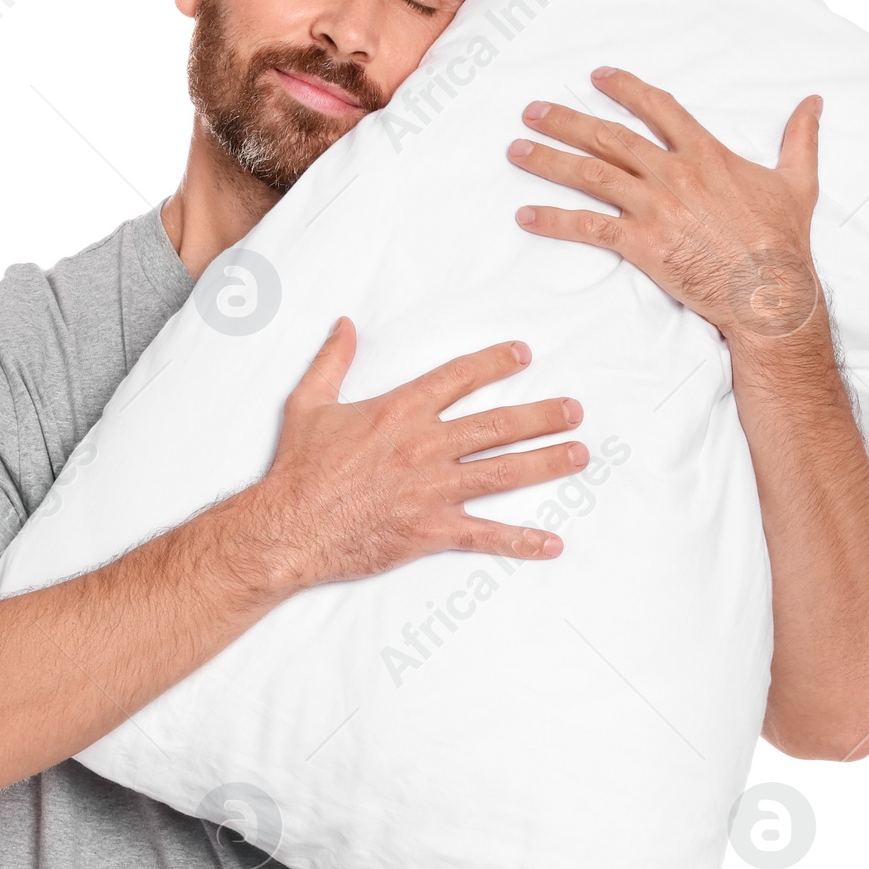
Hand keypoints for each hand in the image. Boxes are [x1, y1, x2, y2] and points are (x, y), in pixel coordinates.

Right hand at [252, 319, 585, 591]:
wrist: (288, 528)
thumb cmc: (297, 469)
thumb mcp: (309, 404)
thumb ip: (333, 362)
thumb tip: (345, 325)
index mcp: (399, 412)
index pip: (458, 378)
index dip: (494, 363)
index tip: (523, 354)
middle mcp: (424, 446)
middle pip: (497, 424)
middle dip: (542, 415)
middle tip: (575, 410)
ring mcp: (432, 489)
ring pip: (503, 471)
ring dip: (547, 462)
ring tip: (580, 454)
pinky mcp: (431, 530)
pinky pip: (486, 535)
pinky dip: (522, 541)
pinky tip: (553, 543)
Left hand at [507, 67, 824, 345]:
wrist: (770, 291)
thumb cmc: (784, 241)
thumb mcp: (798, 182)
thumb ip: (800, 139)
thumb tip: (815, 103)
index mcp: (706, 154)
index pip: (658, 108)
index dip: (625, 89)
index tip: (597, 78)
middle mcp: (675, 174)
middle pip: (610, 137)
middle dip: (566, 121)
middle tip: (532, 110)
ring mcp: (657, 208)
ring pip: (592, 175)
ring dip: (549, 160)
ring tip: (517, 150)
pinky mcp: (644, 244)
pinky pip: (589, 228)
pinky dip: (554, 220)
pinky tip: (525, 215)